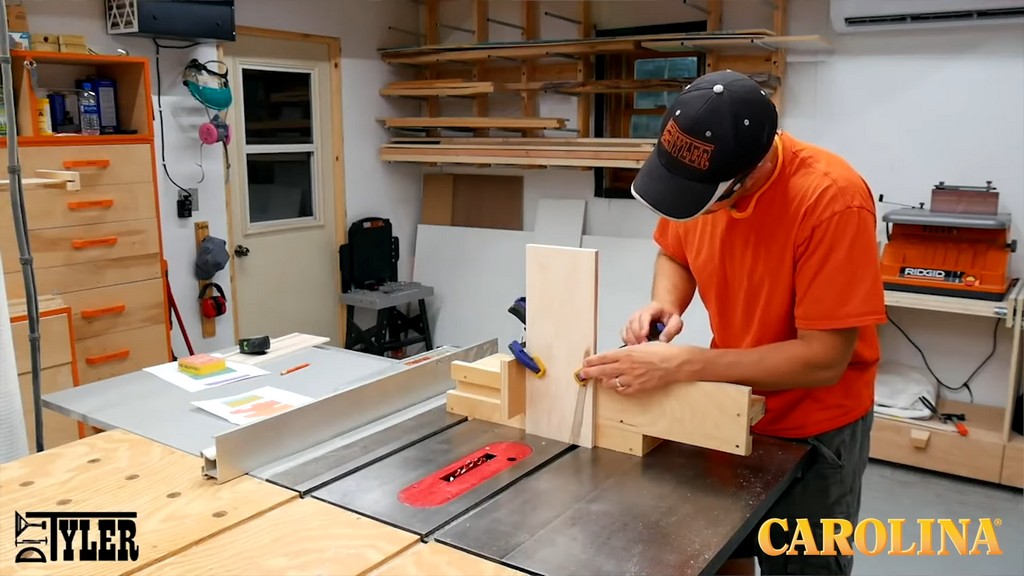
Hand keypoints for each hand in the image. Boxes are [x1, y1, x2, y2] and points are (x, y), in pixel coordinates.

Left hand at [578, 342, 703, 395]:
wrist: (675, 363)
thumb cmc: (661, 351)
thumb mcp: (640, 345)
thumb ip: (626, 352)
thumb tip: (615, 357)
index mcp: (626, 353)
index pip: (603, 358)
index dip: (592, 361)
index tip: (585, 363)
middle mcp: (626, 366)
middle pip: (602, 371)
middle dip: (590, 373)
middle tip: (583, 374)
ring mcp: (631, 378)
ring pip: (610, 382)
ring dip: (604, 380)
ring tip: (601, 379)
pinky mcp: (638, 387)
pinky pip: (622, 390)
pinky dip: (617, 388)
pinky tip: (616, 385)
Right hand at [621, 302, 683, 345]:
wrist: (664, 313)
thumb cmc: (669, 318)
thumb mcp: (676, 322)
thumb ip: (671, 330)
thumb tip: (662, 339)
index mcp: (652, 309)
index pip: (645, 315)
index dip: (643, 325)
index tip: (644, 335)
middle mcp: (639, 314)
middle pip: (633, 323)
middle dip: (637, 335)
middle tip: (643, 346)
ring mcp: (633, 320)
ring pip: (627, 328)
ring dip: (631, 339)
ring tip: (639, 348)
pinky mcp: (629, 327)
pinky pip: (624, 334)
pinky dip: (627, 340)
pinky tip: (634, 347)